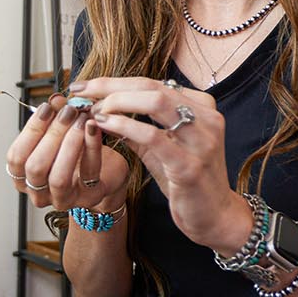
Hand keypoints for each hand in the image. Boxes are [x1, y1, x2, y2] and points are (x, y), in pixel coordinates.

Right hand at [6, 95, 129, 211]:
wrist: (105, 171)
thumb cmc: (75, 151)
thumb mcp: (60, 132)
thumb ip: (55, 116)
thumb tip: (56, 100)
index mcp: (23, 177)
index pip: (16, 157)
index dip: (31, 131)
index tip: (46, 108)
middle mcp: (39, 192)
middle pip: (35, 168)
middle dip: (51, 135)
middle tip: (67, 112)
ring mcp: (63, 198)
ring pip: (58, 177)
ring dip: (69, 143)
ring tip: (80, 119)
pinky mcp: (88, 197)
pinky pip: (88, 172)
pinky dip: (91, 146)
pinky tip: (93, 128)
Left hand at [77, 77, 249, 251]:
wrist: (215, 217)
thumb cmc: (187, 181)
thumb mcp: (161, 149)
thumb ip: (137, 129)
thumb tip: (102, 112)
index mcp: (201, 107)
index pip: (152, 83)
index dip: (115, 81)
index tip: (86, 86)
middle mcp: (206, 118)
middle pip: (151, 86)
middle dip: (111, 86)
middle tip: (82, 93)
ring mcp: (201, 140)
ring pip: (155, 102)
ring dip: (117, 102)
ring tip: (93, 112)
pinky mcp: (190, 165)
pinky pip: (154, 137)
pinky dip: (125, 126)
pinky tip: (105, 126)